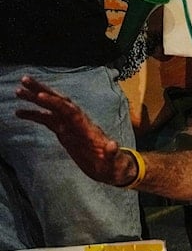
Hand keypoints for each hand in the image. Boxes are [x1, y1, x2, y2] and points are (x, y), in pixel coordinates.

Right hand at [14, 76, 135, 185]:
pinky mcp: (65, 133)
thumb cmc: (115, 167)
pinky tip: (19, 112)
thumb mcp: (115, 163)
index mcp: (88, 129)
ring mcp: (71, 127)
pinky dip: (34, 115)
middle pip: (60, 103)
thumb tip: (112, 145)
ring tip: (18, 91)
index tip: (41, 96)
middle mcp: (79, 124)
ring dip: (36, 99)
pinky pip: (48, 120)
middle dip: (43, 91)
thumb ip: (113, 154)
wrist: (113, 169)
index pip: (71, 112)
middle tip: (25, 80)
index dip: (57, 103)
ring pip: (52, 109)